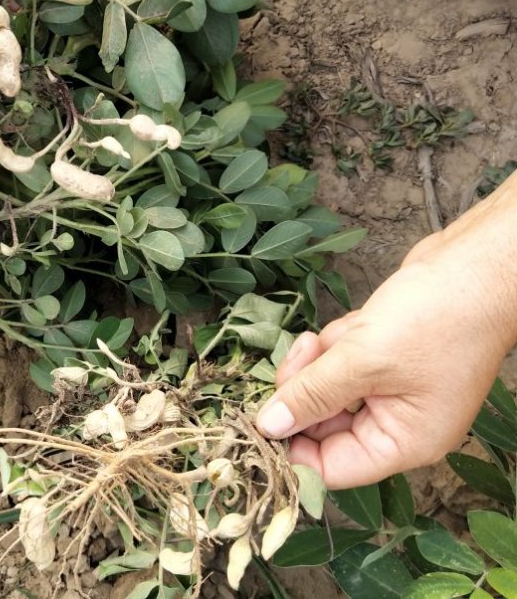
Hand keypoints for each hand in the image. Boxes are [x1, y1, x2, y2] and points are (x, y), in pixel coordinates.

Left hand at [256, 173, 516, 488]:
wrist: (476, 266)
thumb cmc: (435, 318)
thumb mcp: (363, 359)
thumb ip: (311, 394)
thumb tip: (267, 427)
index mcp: (403, 442)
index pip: (329, 467)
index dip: (291, 446)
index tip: (258, 417)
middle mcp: (397, 424)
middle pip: (320, 425)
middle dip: (305, 388)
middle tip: (304, 353)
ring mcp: (392, 390)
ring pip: (325, 388)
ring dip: (322, 359)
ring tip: (343, 333)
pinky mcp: (383, 359)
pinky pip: (340, 362)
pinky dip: (338, 342)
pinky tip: (355, 322)